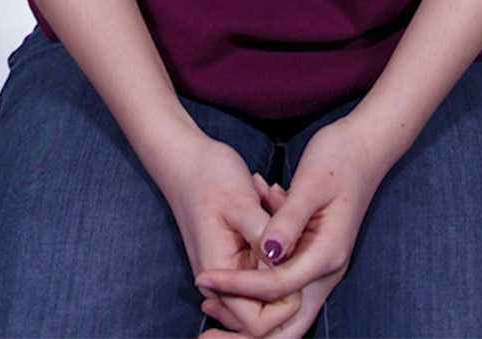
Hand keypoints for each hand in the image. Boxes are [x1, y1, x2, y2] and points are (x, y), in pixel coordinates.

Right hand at [138, 128, 300, 336]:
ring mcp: (230, 274)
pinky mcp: (238, 261)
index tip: (295, 262)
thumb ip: (265, 234)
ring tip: (279, 212)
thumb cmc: (209, 176)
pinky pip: (266, 271)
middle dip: (288, 281)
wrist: (186, 160)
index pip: (257, 324)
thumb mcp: (240, 201)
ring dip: (283, 262)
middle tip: (291, 232)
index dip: (284, 304)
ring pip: (269, 292)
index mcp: (219, 277)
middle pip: (266, 314)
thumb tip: (289, 261)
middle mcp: (223, 285)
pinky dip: (278, 251)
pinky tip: (274, 210)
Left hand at [194, 115, 391, 338]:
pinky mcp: (312, 259)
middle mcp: (326, 271)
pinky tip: (227, 276)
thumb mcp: (311, 184)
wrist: (365, 147)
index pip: (276, 286)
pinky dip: (256, 289)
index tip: (203, 277)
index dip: (236, 284)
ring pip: (284, 312)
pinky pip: (283, 288)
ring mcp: (321, 268)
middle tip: (206, 337)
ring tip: (210, 309)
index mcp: (326, 254)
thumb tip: (268, 252)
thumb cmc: (338, 158)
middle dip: (246, 333)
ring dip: (249, 314)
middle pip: (287, 325)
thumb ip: (288, 220)